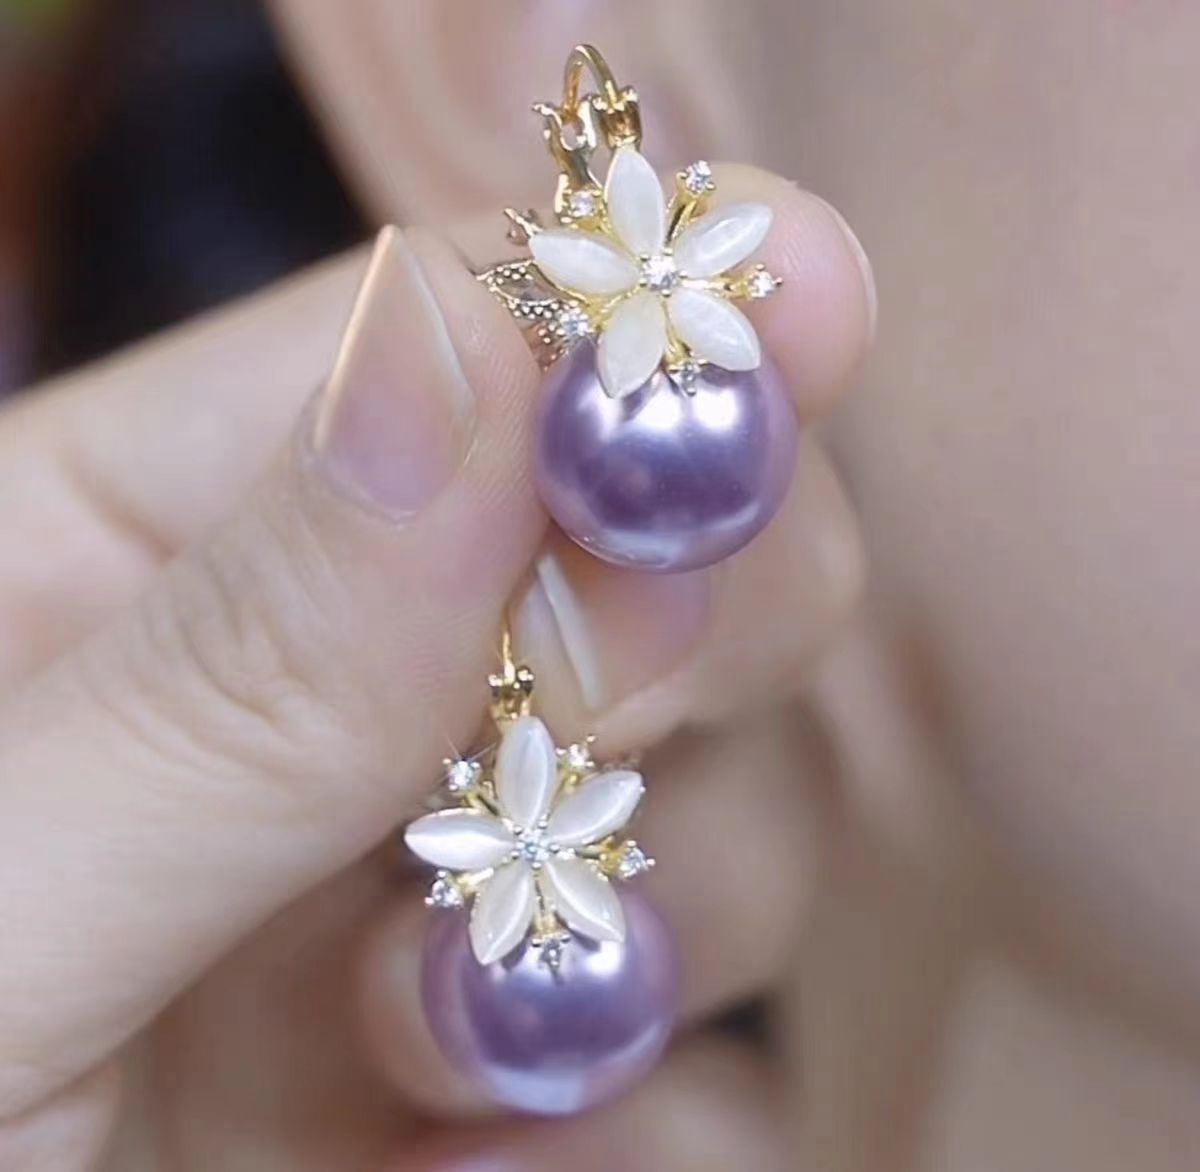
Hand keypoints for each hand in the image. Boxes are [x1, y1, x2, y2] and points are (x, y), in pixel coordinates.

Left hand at [0, 167, 872, 1169]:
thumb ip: (234, 654)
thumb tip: (464, 352)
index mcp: (147, 557)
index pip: (455, 343)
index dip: (636, 311)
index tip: (806, 292)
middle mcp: (341, 702)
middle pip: (659, 550)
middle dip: (688, 630)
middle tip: (582, 752)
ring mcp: (451, 896)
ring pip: (740, 805)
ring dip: (649, 916)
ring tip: (427, 1061)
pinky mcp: (519, 1099)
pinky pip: (719, 1073)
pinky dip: (651, 1131)